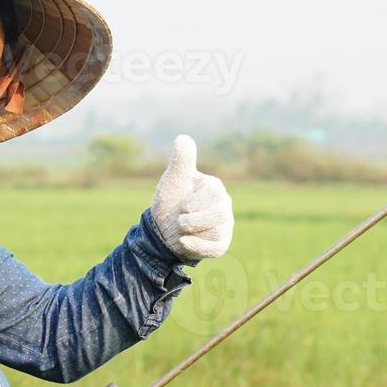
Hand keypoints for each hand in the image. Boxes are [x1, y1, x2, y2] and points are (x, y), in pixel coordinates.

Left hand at [150, 135, 233, 260]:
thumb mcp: (173, 179)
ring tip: (180, 230)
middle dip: (194, 220)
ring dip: (193, 232)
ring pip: (218, 231)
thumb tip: (183, 138)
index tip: (182, 206)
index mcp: (214, 188)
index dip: (195, 203)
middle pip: (220, 214)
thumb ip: (181, 160)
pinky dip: (197, 246)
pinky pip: (216, 248)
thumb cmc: (171, 201)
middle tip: (179, 220)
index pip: (214, 194)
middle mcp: (223, 206)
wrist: (162, 229)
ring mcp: (224, 226)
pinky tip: (183, 241)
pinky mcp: (220, 244)